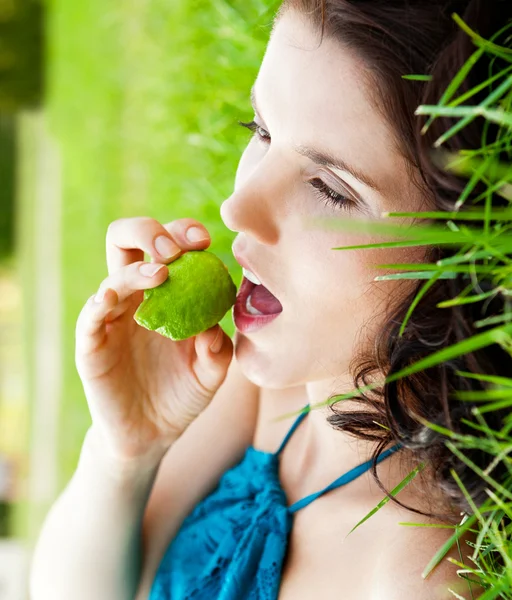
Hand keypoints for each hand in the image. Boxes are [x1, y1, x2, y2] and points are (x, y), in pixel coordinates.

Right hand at [75, 217, 234, 463]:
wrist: (152, 434)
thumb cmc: (183, 394)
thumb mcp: (211, 373)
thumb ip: (218, 349)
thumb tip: (215, 325)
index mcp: (167, 293)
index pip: (169, 245)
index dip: (183, 233)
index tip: (203, 240)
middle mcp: (136, 297)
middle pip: (129, 241)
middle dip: (150, 232)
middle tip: (177, 250)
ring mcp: (112, 318)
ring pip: (114, 276)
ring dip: (136, 269)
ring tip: (161, 274)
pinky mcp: (92, 344)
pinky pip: (91, 316)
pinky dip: (100, 302)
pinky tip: (112, 296)